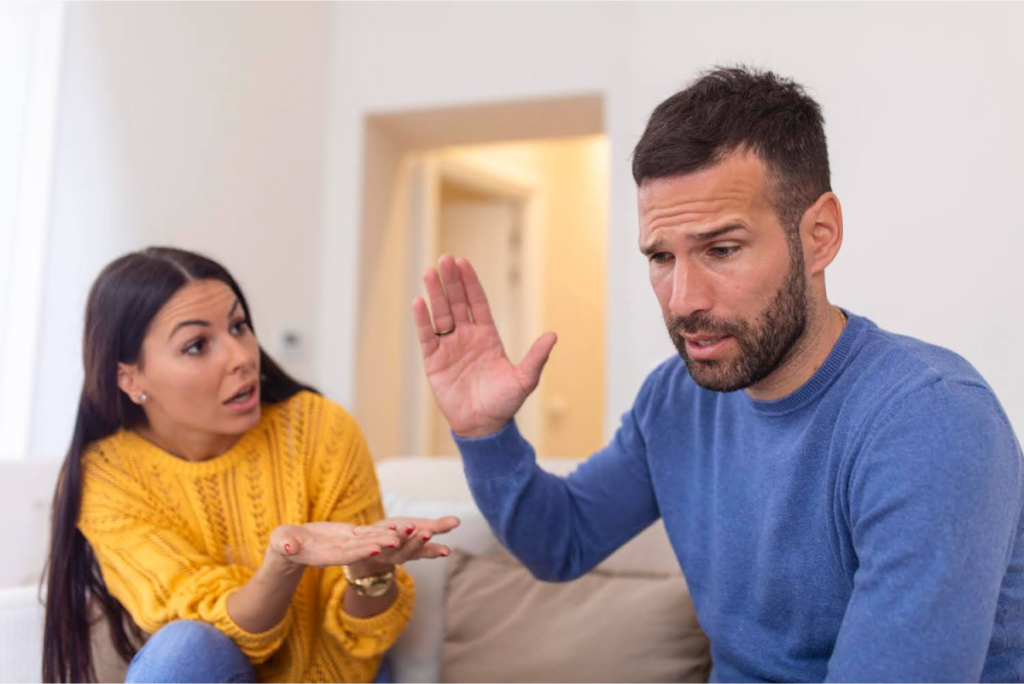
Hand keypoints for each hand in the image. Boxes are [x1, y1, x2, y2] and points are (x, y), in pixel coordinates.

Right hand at [268, 522, 399, 568]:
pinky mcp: (350, 535)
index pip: (343, 555)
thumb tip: (288, 547)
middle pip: (361, 549)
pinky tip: (395, 527)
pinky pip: (367, 532)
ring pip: (368, 540)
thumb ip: (285, 545)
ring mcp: (346, 544)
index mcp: (323, 556)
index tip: (375, 549)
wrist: (291, 545)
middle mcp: (339, 552)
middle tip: (397, 541)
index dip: (359, 552)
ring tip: (402, 533)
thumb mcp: (282, 543)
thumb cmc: (283, 544)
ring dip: (385, 537)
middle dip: (379, 545)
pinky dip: (380, 530)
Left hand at [347, 515, 460, 577]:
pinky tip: (390, 526)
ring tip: (409, 526)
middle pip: (412, 550)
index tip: (447, 551)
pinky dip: (384, 533)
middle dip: (419, 542)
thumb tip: (458, 520)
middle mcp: (402, 554)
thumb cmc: (400, 534)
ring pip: (395, 546)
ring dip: (402, 536)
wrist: (372, 544)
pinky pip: (378, 540)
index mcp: (416, 550)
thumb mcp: (421, 528)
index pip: (428, 552)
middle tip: (427, 533)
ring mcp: (387, 551)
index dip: (436, 551)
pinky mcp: (373, 546)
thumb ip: (438, 527)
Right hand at [413, 254, 556, 437]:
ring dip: (435, 294)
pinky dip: (423, 320)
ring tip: (430, 273)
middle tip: (444, 259)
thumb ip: (536, 357)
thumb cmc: (504, 403)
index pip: (477, 304)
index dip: (470, 283)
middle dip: (451, 281)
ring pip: (440, 315)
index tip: (463, 263)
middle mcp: (466, 338)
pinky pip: (427, 336)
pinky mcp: (434, 361)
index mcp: (487, 337)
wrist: (483, 426)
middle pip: (457, 303)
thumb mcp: (524, 379)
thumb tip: (552, 336)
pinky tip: (419, 302)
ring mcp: (449, 348)